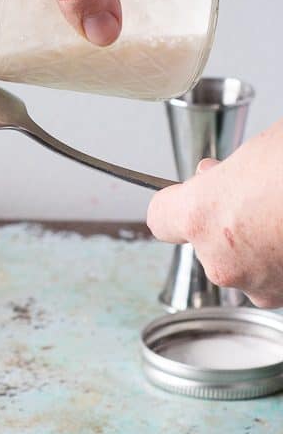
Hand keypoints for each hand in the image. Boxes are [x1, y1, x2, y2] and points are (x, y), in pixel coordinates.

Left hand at [147, 122, 282, 307]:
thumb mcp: (261, 149)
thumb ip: (227, 173)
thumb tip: (217, 175)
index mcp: (202, 215)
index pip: (160, 218)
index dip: (177, 202)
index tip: (193, 192)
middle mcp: (222, 259)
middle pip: (206, 244)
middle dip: (227, 221)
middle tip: (259, 192)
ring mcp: (260, 284)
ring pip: (245, 267)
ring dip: (261, 245)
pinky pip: (276, 279)